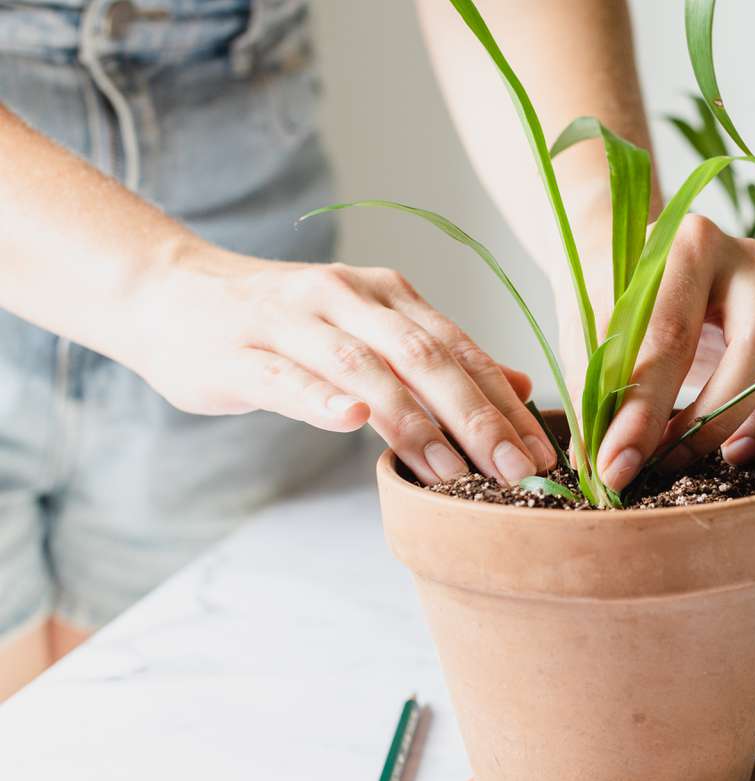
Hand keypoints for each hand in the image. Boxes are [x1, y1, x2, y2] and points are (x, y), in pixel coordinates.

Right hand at [129, 244, 554, 485]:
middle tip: (518, 474)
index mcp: (387, 295)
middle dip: (478, 418)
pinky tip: (351, 423)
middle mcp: (346, 297)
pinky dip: (320, 398)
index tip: (545, 454)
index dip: (506, 402)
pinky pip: (285, 376)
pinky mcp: (238, 352)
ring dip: (414, 423)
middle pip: (425, 358)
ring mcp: (290, 321)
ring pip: (363, 370)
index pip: (461, 349)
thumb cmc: (283, 324)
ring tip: (456, 474)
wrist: (170, 293)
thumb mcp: (369, 329)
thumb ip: (440, 357)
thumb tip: (521, 387)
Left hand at [590, 215, 754, 491]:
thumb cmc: (611, 303)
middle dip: (720, 419)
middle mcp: (745, 259)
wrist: (631, 258)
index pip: (671, 336)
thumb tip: (611, 472)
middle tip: (677, 464)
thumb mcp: (591, 338)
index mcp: (684, 247)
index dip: (646, 412)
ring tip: (737, 454)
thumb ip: (599, 395)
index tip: (621, 467)